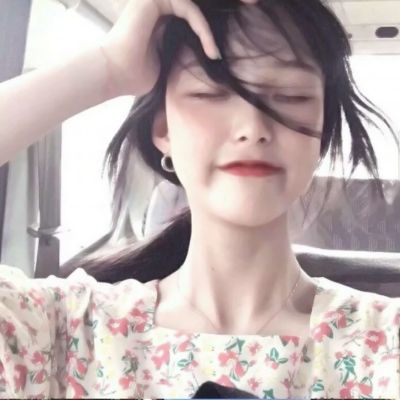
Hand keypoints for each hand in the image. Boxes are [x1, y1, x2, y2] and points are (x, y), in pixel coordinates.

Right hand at [99, 0, 257, 96]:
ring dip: (218, 20)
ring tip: (233, 35)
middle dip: (228, 6)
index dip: (212, 25)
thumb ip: (181, 52)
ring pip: (197, 4)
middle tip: (252, 8)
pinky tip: (211, 50)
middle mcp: (159, 3)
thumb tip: (200, 60)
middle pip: (198, 5)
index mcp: (162, 15)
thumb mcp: (167, 62)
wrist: (116, 74)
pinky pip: (190, 10)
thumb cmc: (137, 74)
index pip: (195, 13)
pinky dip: (204, 31)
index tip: (226, 44)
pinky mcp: (155, 1)